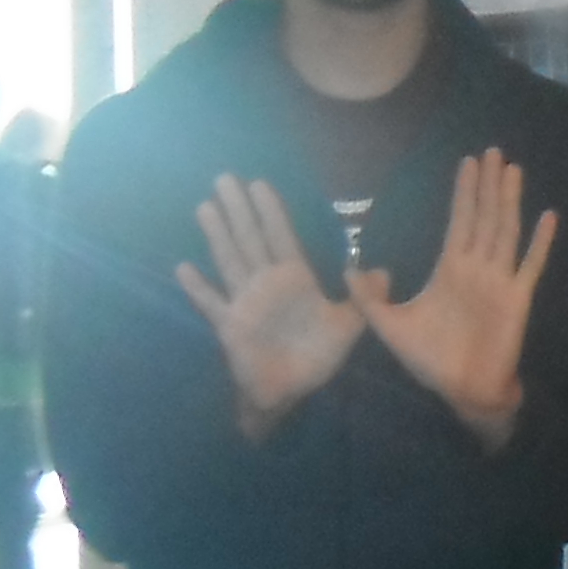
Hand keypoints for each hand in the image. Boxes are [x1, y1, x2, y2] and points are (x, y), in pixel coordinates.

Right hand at [176, 174, 362, 428]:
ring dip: (218, 235)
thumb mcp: (347, 326)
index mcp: (294, 279)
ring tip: (205, 207)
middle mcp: (266, 284)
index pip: (281, 236)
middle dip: (238, 210)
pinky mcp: (230, 325)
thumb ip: (362, 299)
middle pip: (250, 239)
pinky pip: (212, 304)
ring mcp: (245, 302)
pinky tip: (183, 268)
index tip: (259, 183)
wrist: (290, 391)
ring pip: (230, 261)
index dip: (271, 211)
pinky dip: (198, 288)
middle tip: (225, 177)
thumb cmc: (316, 356)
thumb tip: (384, 271)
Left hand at [353, 149, 555, 446]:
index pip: (458, 221)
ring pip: (505, 231)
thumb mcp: (389, 326)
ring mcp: (499, 281)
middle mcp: (477, 268)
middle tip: (493, 152)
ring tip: (513, 170)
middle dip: (487, 185)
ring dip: (509, 201)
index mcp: (450, 269)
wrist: (462, 390)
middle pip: (484, 217)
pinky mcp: (517, 299)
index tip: (467, 163)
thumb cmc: (429, 360)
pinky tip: (549, 217)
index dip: (463, 192)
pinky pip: (531, 265)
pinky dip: (540, 242)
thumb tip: (350, 267)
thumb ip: (369, 298)